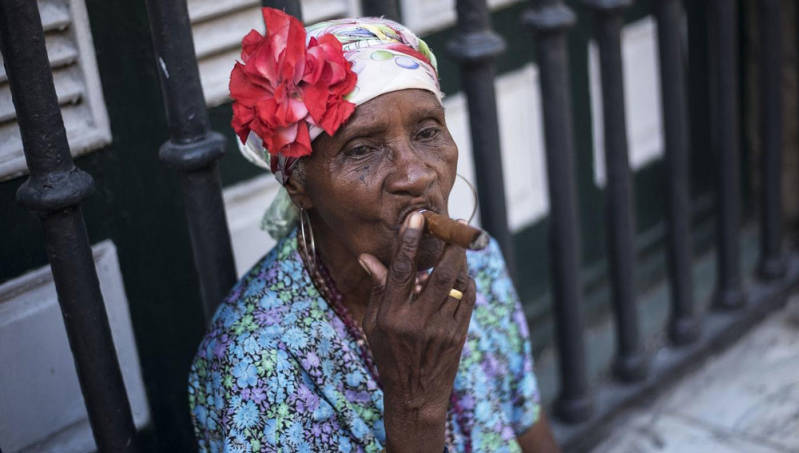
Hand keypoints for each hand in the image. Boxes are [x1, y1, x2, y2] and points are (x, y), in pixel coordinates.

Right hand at [358, 212, 476, 452]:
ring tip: (461, 241)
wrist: (416, 395)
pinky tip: (463, 272)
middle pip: (439, 272)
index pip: (402, 269)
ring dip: (461, 258)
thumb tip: (367, 257)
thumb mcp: (374, 324)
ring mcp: (441, 328)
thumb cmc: (389, 356)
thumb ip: (378, 289)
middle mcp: (417, 320)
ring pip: (458, 283)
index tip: (417, 217)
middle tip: (455, 223)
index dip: (409, 240)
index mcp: (392, 315)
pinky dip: (467, 281)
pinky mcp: (459, 334)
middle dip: (449, 243)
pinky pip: (468, 298)